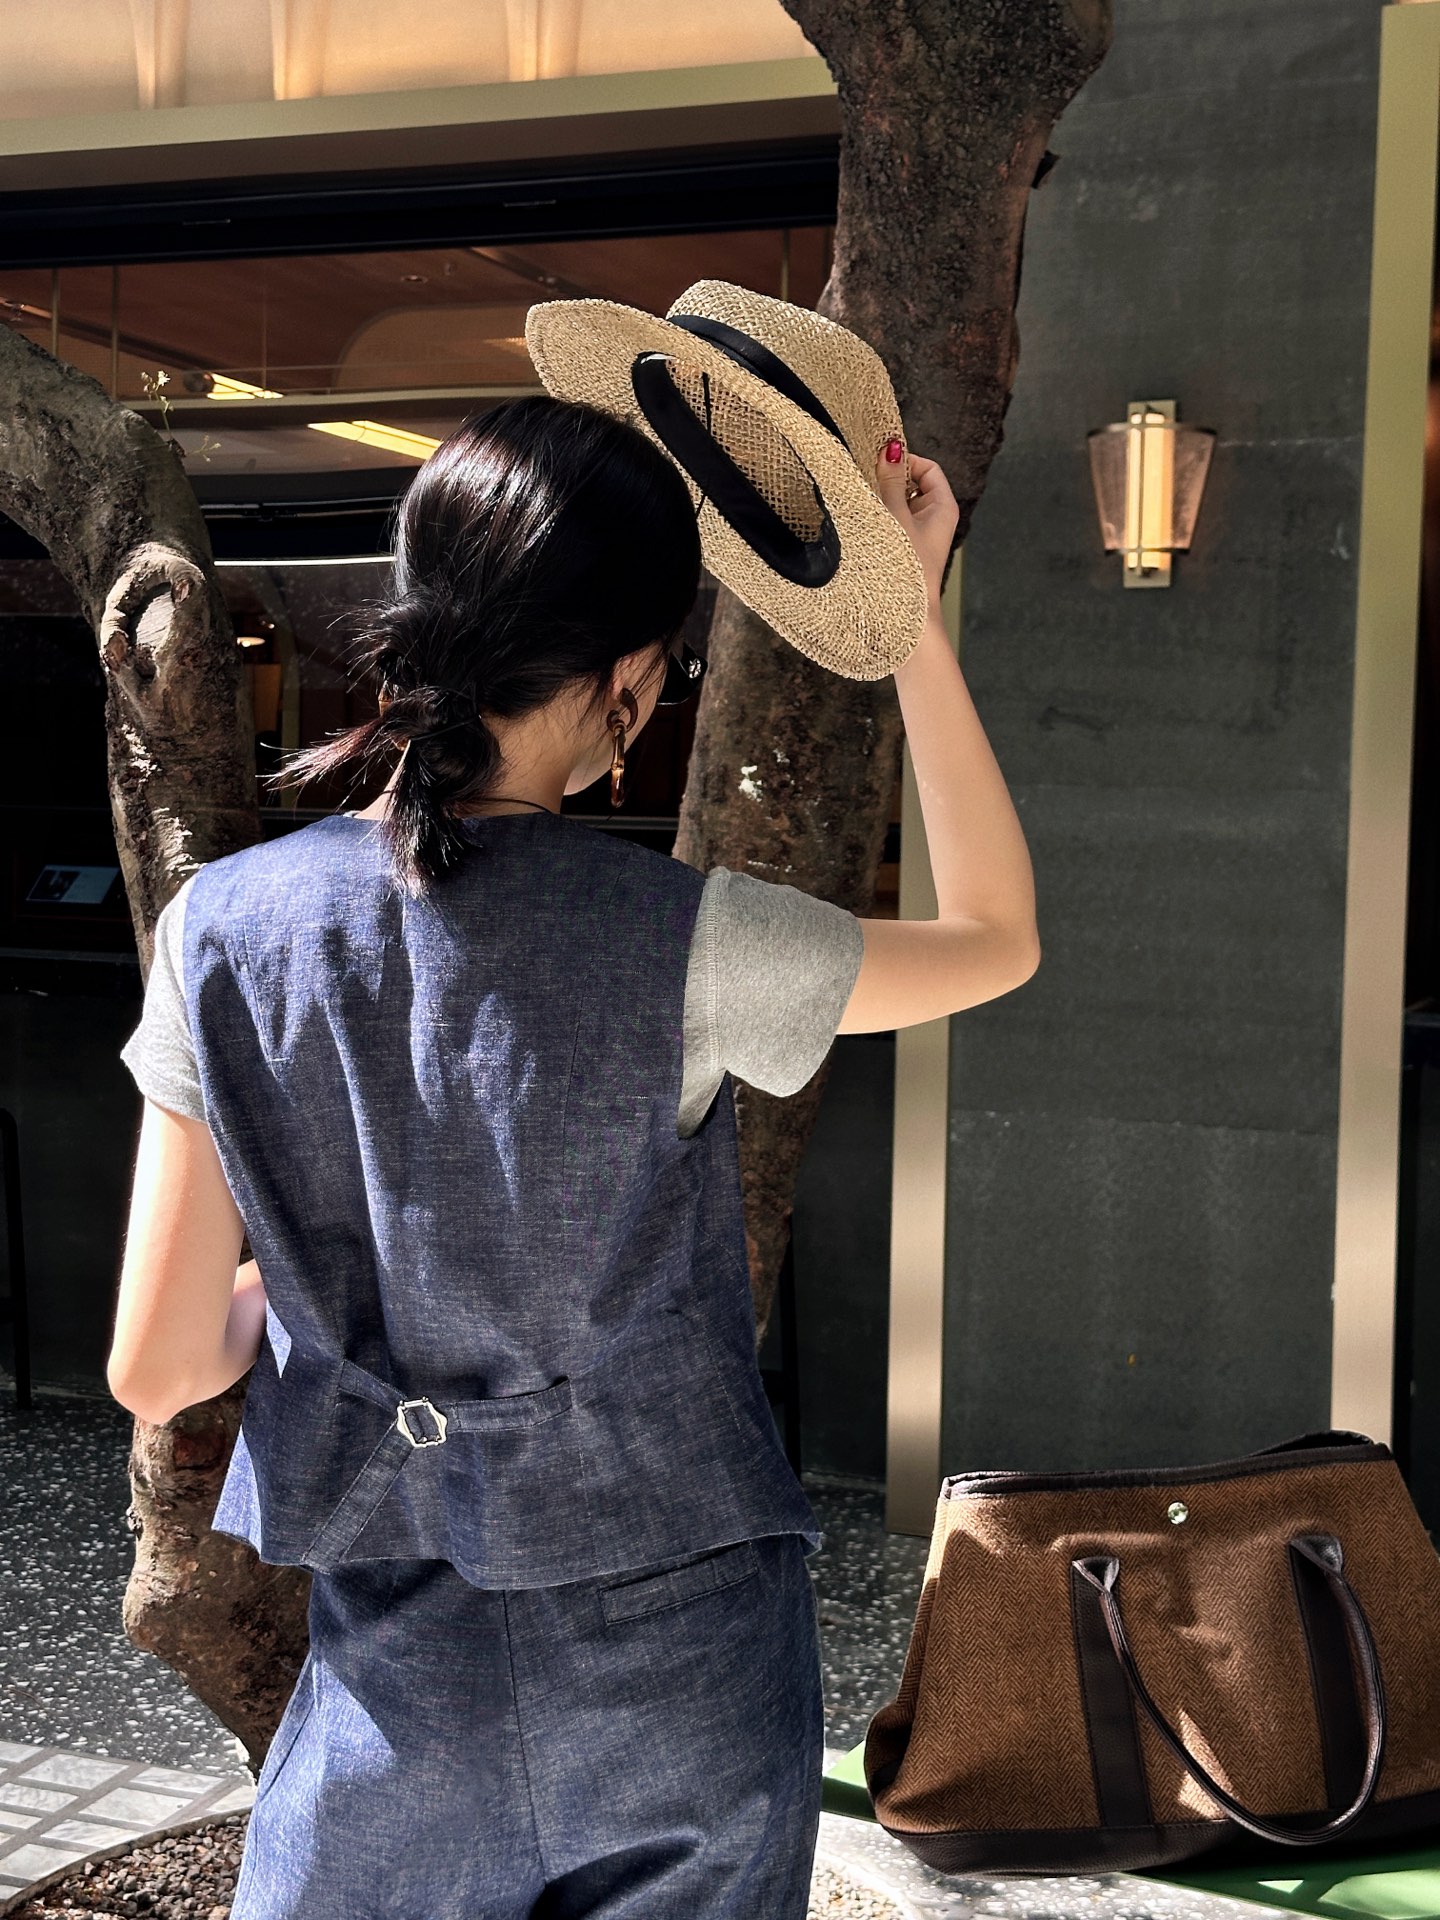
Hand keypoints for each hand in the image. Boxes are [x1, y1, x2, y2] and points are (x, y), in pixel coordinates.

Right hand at [874, 442, 959, 625]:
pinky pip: (892, 524)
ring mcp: (919, 535)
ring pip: (899, 505)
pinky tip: (865, 525)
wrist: (905, 615)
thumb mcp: (896, 516)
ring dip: (882, 502)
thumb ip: (892, 481)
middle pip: (913, 485)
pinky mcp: (905, 549)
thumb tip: (892, 448)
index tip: (881, 463)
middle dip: (890, 482)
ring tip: (866, 505)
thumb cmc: (907, 568)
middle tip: (868, 481)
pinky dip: (879, 519)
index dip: (906, 461)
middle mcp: (934, 519)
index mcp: (943, 507)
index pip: (928, 468)